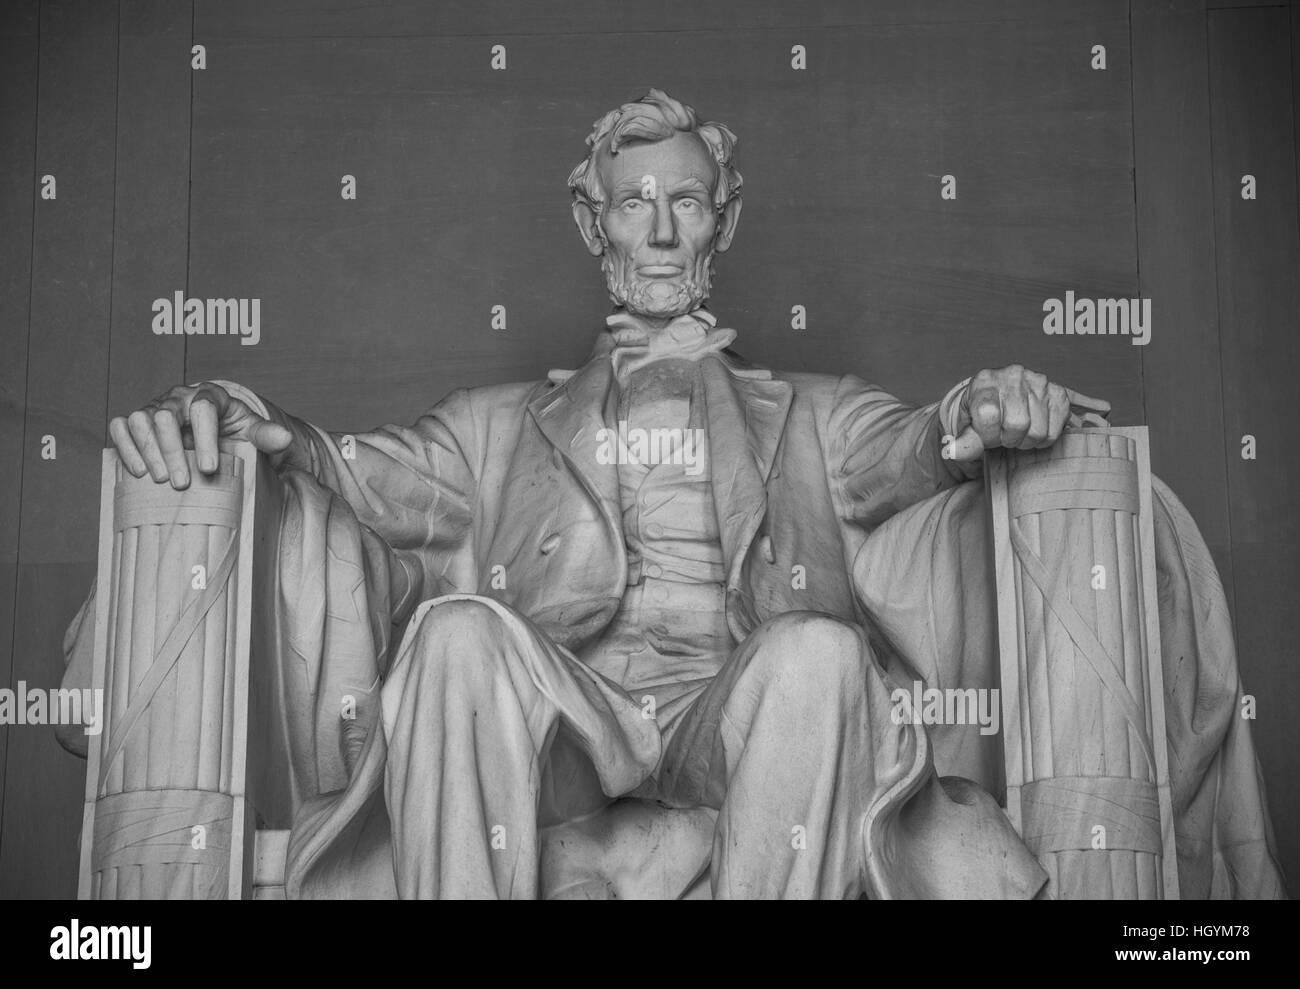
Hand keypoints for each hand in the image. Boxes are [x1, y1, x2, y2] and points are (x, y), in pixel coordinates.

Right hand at [108, 382, 294, 488]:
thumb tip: (284, 439)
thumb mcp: (251, 430)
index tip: (209, 467)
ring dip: (148, 451)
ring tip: (161, 480)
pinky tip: (138, 471)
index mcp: (209, 396)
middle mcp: (178, 398)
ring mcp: (154, 408)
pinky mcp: (135, 421)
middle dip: (172, 450)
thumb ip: (266, 434)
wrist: (211, 426)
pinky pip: (120, 427)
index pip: (203, 408)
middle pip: (165, 415)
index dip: (205, 437)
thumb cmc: (231, 428)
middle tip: (182, 483)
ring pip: (139, 420)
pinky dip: (125, 447)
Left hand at [943, 364, 1109, 462]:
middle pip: (1017, 424)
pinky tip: (1033, 428)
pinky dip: (1044, 437)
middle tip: (1003, 435)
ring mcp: (1038, 381)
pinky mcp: (1057, 392)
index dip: (987, 435)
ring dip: (1026, 440)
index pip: (988, 416)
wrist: (999, 399)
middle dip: (1008, 439)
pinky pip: (1055, 429)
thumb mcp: (966, 427)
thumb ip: (962, 442)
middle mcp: (1013, 375)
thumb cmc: (981, 414)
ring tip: (1017, 432)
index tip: (985, 435)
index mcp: (984, 380)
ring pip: (1037, 431)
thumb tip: (951, 452)